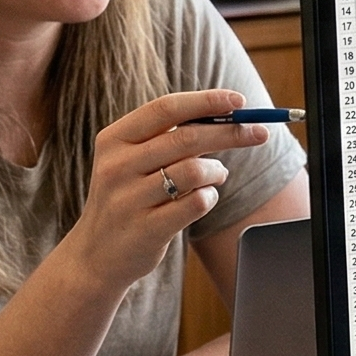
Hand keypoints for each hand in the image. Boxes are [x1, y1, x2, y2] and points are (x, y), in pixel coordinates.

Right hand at [64, 91, 269, 290]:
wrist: (95, 255)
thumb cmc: (127, 198)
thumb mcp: (132, 161)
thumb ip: (168, 137)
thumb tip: (227, 115)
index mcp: (114, 139)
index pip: (165, 108)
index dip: (206, 101)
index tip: (239, 100)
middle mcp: (117, 166)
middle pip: (186, 137)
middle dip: (231, 132)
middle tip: (260, 133)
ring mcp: (129, 199)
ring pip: (195, 171)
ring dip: (217, 171)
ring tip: (217, 175)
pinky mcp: (146, 229)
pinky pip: (196, 204)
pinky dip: (210, 197)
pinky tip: (204, 198)